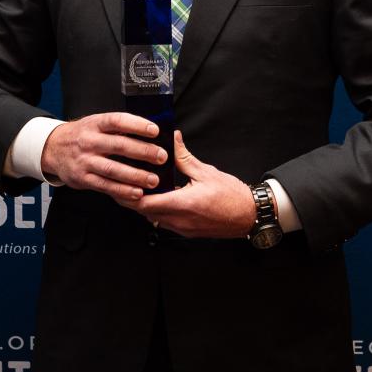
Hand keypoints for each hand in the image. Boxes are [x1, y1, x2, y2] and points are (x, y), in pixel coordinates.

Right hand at [41, 113, 166, 202]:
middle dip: (143, 152)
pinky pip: (105, 186)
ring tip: (153, 180)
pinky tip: (137, 193)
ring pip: (113, 169)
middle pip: (119, 145)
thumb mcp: (96, 124)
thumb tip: (150, 131)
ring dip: (135, 175)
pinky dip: (122, 191)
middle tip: (161, 157)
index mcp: (95, 124)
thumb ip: (118, 128)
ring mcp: (85, 161)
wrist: (53, 148)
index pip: (117, 121)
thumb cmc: (83, 135)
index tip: (155, 130)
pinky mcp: (82, 178)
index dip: (137, 125)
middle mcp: (89, 141)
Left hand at [130, 130, 256, 237]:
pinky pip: (164, 222)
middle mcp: (179, 221)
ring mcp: (182, 229)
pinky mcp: (187, 232)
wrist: (249, 216)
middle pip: (145, 212)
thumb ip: (184, 157)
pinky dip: (157, 211)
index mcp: (183, 204)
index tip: (123, 181)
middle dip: (133, 198)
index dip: (129, 194)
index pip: (145, 203)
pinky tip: (159, 198)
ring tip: (140, 187)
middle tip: (126, 181)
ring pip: (153, 218)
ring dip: (145, 205)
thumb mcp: (206, 172)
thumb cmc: (232, 195)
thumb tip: (173, 139)